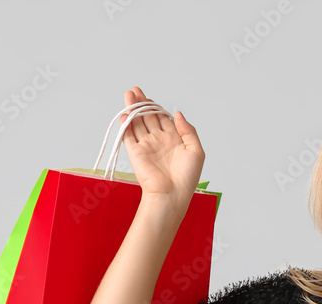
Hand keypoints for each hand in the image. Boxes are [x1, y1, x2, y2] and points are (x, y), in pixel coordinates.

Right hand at [119, 86, 204, 212]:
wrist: (172, 194)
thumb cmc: (187, 177)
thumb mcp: (196, 151)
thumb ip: (188, 130)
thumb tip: (177, 113)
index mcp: (174, 139)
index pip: (163, 118)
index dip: (156, 107)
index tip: (150, 98)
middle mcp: (159, 140)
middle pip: (148, 117)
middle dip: (142, 103)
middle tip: (136, 89)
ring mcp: (146, 145)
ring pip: (137, 123)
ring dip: (132, 108)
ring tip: (129, 94)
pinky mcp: (135, 152)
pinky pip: (128, 136)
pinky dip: (125, 124)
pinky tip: (125, 113)